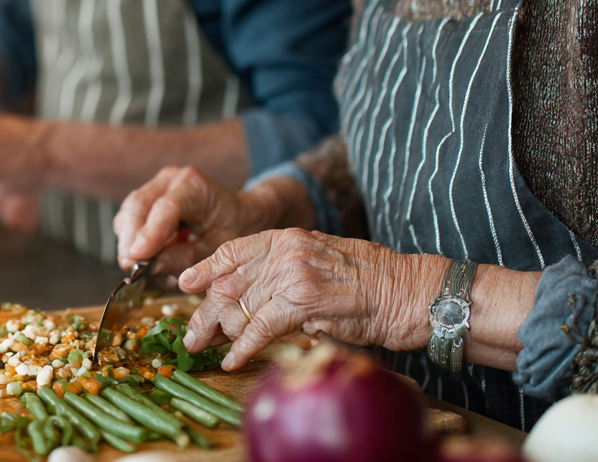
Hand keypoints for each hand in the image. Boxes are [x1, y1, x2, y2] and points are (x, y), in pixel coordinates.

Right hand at [114, 168, 297, 273]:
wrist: (239, 213)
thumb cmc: (233, 229)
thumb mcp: (218, 249)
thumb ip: (186, 258)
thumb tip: (150, 267)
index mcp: (195, 186)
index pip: (166, 208)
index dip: (148, 234)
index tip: (135, 259)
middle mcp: (171, 179)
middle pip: (138, 205)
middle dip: (130, 240)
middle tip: (130, 270)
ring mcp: (156, 185)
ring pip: (129, 211)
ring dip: (128, 240)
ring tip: (139, 266)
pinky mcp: (147, 197)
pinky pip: (129, 216)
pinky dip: (131, 237)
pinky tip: (144, 254)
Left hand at [179, 229, 439, 369]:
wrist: (410, 292)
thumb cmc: (373, 281)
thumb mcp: (321, 262)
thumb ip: (286, 273)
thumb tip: (257, 301)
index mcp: (287, 237)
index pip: (233, 249)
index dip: (206, 268)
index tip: (186, 284)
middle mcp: (285, 251)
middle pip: (229, 281)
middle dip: (206, 311)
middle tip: (192, 334)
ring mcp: (292, 274)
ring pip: (239, 305)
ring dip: (218, 332)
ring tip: (204, 348)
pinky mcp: (303, 302)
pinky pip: (260, 327)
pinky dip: (243, 346)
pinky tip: (233, 360)